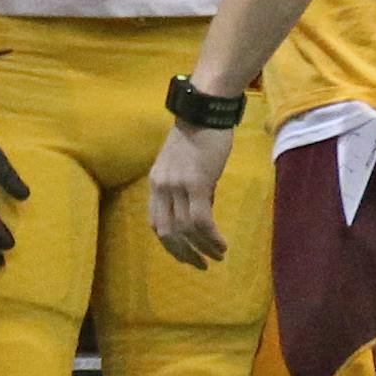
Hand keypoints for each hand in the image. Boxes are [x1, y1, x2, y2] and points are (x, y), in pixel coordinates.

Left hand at [148, 120, 235, 270]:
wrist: (205, 111)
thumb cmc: (198, 135)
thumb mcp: (184, 166)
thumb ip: (187, 190)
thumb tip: (200, 217)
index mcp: (155, 183)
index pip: (155, 222)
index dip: (169, 243)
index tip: (185, 254)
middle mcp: (161, 186)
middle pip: (166, 232)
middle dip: (183, 254)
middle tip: (201, 265)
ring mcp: (176, 185)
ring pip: (185, 230)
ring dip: (203, 248)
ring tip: (218, 256)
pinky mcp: (196, 183)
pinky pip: (201, 221)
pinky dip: (211, 238)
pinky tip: (221, 244)